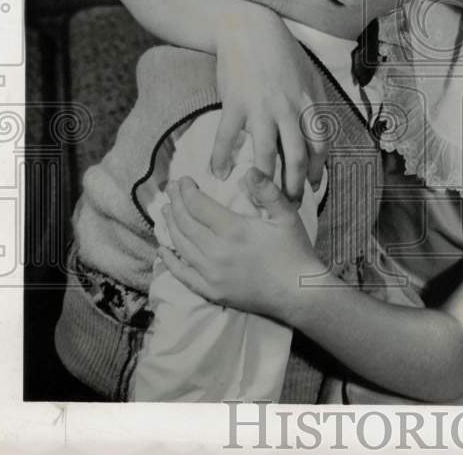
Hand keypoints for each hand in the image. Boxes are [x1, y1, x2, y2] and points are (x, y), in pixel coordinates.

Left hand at [158, 176, 327, 323]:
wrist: (299, 293)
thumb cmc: (295, 251)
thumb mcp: (287, 216)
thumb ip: (267, 191)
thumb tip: (249, 170)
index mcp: (234, 231)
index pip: (198, 206)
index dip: (187, 191)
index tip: (183, 180)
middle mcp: (216, 252)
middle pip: (185, 223)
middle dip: (175, 203)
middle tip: (171, 189)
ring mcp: (211, 274)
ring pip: (181, 246)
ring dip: (170, 226)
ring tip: (166, 210)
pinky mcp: (211, 291)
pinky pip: (182, 275)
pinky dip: (169, 261)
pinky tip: (163, 250)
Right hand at [211, 4, 328, 202]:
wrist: (248, 27)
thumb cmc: (280, 51)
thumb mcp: (308, 75)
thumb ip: (313, 104)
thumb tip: (318, 133)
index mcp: (309, 101)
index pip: (320, 145)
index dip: (319, 170)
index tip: (314, 186)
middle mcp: (289, 107)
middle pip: (298, 157)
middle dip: (295, 186)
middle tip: (289, 204)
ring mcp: (262, 106)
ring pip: (267, 154)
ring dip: (264, 180)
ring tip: (258, 196)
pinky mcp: (235, 103)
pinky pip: (228, 138)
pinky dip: (221, 158)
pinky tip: (218, 173)